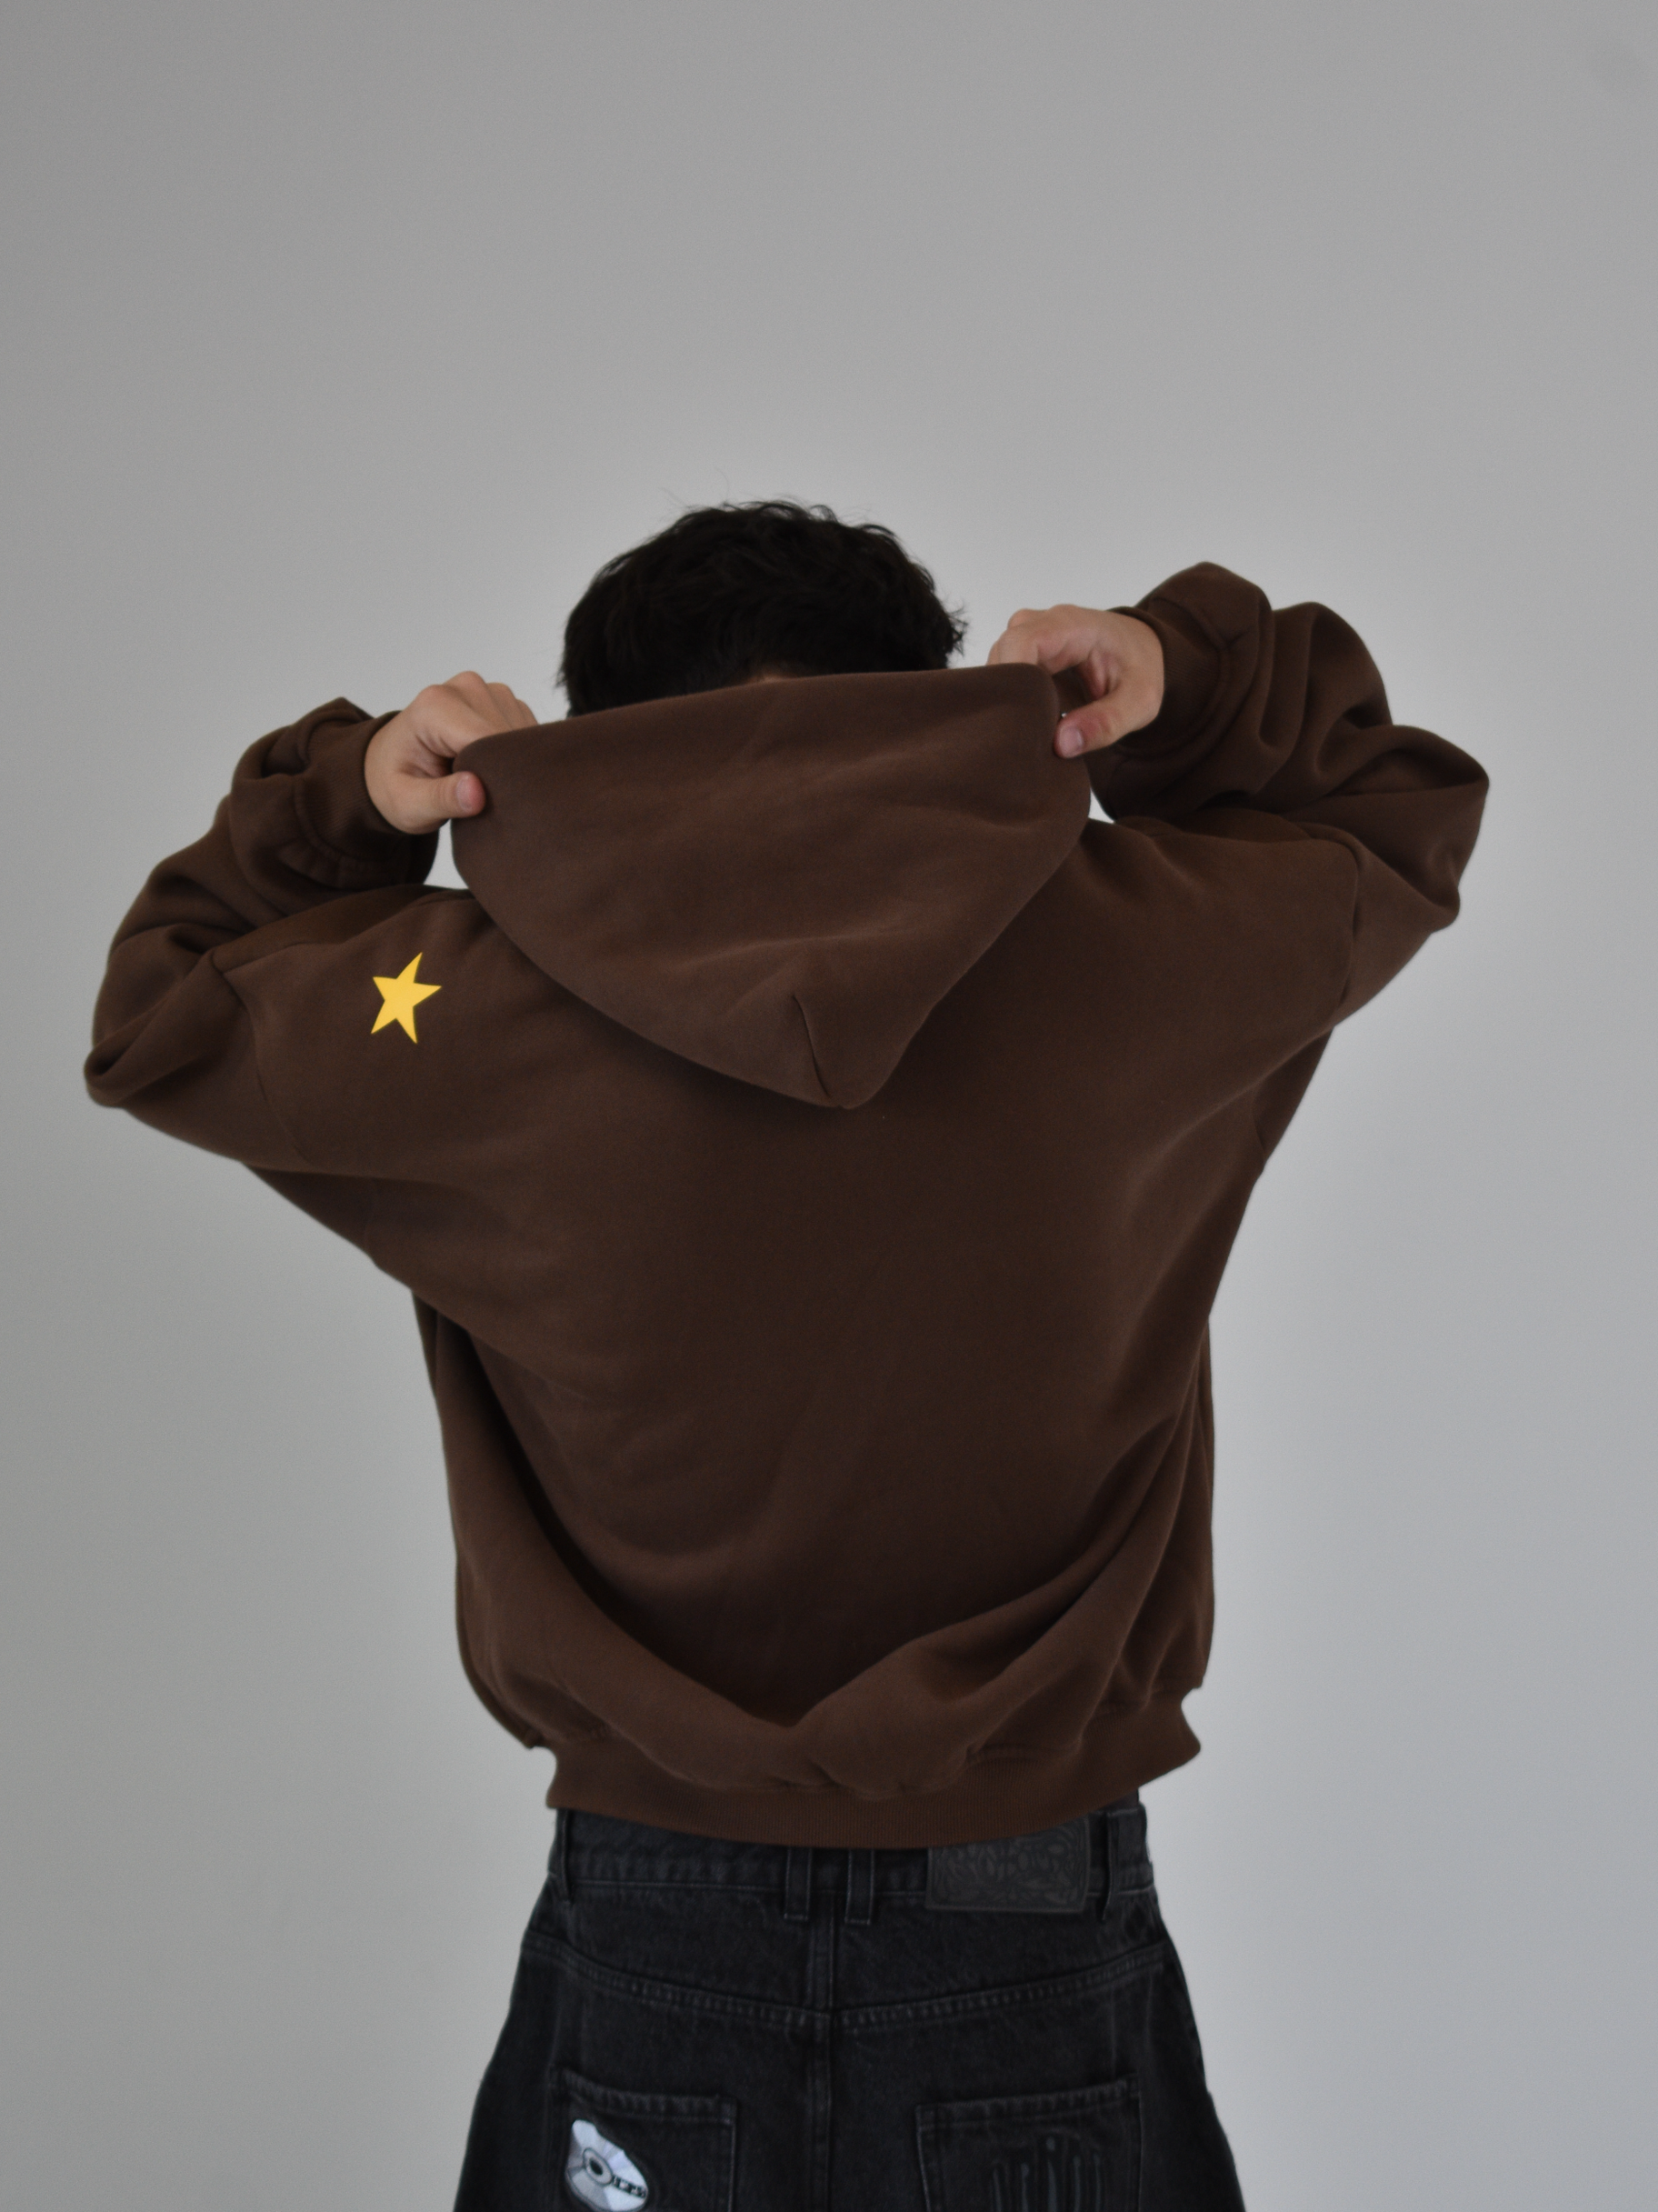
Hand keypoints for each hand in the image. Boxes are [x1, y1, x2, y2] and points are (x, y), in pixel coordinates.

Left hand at [364, 673, 536, 832]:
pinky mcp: (503, 701)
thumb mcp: (408, 804)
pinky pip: (527, 732)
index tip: (495, 805)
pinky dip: (518, 756)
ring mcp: (487, 690)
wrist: (390, 764)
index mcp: (435, 705)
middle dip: (505, 772)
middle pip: (508, 736)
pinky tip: (495, 769)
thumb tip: (476, 792)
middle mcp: (465, 688)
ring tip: (486, 783)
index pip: (487, 741)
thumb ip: (440, 799)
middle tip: (487, 800)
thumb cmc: (396, 783)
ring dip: (513, 764)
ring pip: (523, 734)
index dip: (498, 777)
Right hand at [987, 605, 1163, 756]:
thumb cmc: (1140, 670)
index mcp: (1071, 626)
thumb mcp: (1139, 703)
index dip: (1014, 682)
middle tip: (1024, 737)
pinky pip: (1003, 672)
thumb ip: (1105, 724)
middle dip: (1009, 699)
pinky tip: (1027, 719)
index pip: (1021, 644)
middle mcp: (1041, 623)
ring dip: (1009, 700)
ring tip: (1029, 730)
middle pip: (1002, 656)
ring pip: (997, 667)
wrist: (1141, 649)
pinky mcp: (1021, 650)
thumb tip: (1062, 745)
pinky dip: (1011, 698)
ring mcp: (1027, 634)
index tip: (1021, 722)